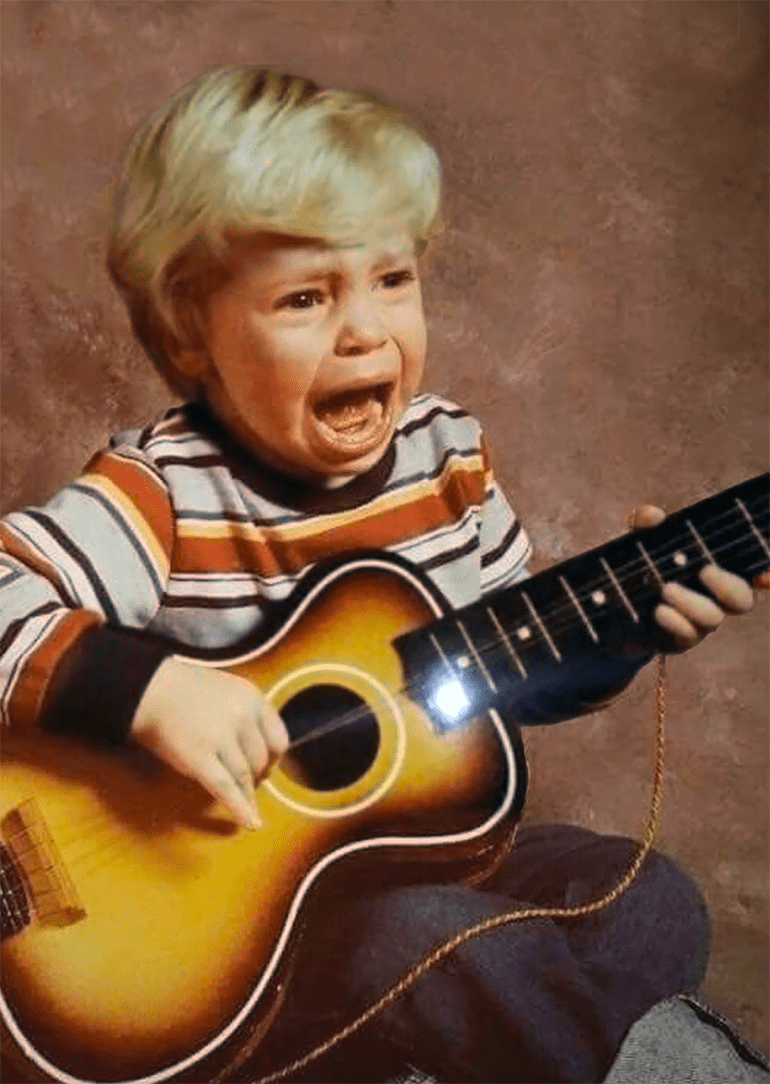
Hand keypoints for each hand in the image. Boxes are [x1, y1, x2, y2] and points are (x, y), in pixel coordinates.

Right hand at [131, 657, 288, 827]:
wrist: (148, 688)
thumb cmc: (183, 689)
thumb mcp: (227, 690)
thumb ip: (246, 714)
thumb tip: (258, 747)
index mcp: (253, 698)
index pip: (279, 738)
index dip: (274, 758)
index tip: (267, 767)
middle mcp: (243, 718)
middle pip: (260, 760)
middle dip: (257, 777)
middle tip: (249, 784)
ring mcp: (222, 738)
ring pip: (245, 777)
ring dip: (247, 794)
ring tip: (245, 803)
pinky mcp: (200, 758)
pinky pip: (227, 789)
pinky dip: (241, 809)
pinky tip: (251, 823)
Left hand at [629, 505, 768, 651]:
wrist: (609, 613)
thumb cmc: (636, 570)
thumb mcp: (637, 542)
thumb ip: (645, 525)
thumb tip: (655, 516)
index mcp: (714, 571)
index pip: (753, 571)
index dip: (766, 574)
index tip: (764, 575)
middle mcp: (714, 599)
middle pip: (742, 599)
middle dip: (727, 585)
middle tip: (704, 570)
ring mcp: (698, 623)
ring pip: (713, 619)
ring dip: (692, 602)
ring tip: (665, 588)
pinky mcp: (678, 641)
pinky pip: (688, 636)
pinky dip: (675, 621)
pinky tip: (658, 610)